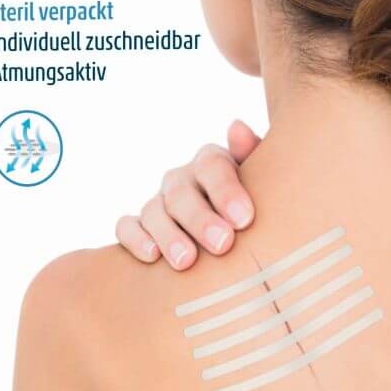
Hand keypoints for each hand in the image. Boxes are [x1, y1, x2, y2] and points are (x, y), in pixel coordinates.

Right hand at [115, 120, 261, 269]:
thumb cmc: (256, 208)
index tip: (244, 219)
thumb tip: (238, 128)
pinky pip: (126, 226)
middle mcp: (182, 179)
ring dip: (169, 235)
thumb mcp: (264, 183)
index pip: (212, 166)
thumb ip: (253, 157)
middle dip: (200, 219)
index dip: (226, 191)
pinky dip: (135, 239)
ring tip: (186, 261)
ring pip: (153, 210)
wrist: (237, 235)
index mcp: (212, 163)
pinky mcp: (139, 227)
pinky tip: (151, 256)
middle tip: (223, 244)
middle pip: (181, 191)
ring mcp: (158, 202)